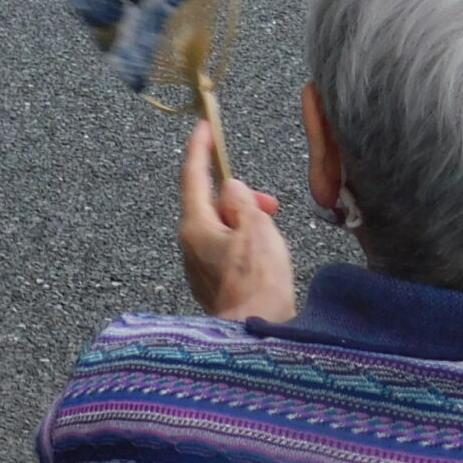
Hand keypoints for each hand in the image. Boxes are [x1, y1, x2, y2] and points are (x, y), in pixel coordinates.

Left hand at [178, 120, 294, 322]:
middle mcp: (190, 245)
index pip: (192, 176)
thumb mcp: (256, 228)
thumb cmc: (258, 282)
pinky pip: (227, 250)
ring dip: (245, 222)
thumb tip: (231, 189)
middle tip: (268, 204)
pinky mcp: (214, 285)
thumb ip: (243, 202)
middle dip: (239, 197)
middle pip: (210, 205)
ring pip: (221, 228)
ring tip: (272, 232)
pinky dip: (245, 243)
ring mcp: (200, 267)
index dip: (199, 149)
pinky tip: (266, 255)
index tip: (204, 127)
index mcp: (195, 225)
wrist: (257, 335)